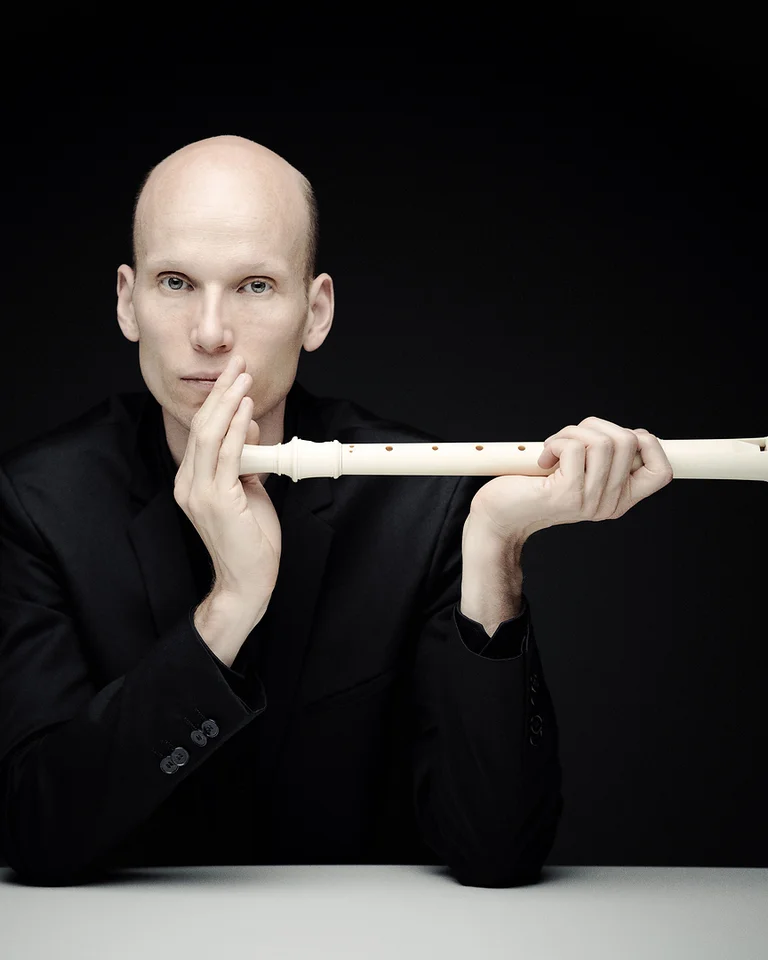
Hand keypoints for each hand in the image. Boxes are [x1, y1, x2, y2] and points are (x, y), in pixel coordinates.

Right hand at [173, 354, 281, 605]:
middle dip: (221, 391)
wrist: (247, 580)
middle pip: (202, 426)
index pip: (202, 431)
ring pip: (210, 435)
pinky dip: (236, 429)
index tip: (233, 375)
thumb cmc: (249, 539)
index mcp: (191, 481)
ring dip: (228, 402)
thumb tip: (248, 426)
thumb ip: (244, 459)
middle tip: (237, 363)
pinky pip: (226, 456)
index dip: (217, 400)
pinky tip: (245, 409)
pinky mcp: (215, 500)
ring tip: (243, 377)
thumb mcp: (247, 490)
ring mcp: (198, 492)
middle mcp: (188, 483)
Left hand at [468, 416, 673, 538]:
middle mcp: (609, 503)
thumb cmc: (534, 486)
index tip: (615, 438)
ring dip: (572, 432)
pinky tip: (544, 457)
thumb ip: (605, 458)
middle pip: (629, 441)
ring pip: (602, 441)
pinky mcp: (567, 493)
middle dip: (595, 427)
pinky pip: (574, 447)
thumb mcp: (580, 472)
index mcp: (619, 498)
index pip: (662, 472)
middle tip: (570, 439)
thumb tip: (631, 433)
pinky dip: (556, 441)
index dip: (649, 443)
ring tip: (554, 448)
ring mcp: (590, 500)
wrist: (499, 516)